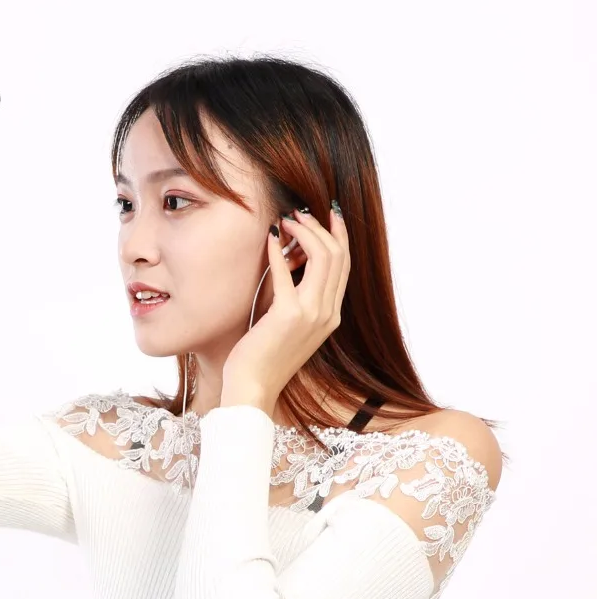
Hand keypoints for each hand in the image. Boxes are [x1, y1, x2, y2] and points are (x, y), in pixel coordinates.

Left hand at [221, 204, 350, 411]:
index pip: (345, 266)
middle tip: (300, 211)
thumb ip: (297, 297)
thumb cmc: (264, 356)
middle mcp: (328, 313)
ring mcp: (312, 315)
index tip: (330, 214)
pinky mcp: (288, 315)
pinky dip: (278, 251)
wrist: (253, 387)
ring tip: (286, 218)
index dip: (340, 236)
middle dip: (321, 227)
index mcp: (332, 316)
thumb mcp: (290, 324)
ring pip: (323, 258)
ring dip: (304, 232)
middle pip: (339, 256)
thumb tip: (291, 259)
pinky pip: (286, 273)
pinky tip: (268, 238)